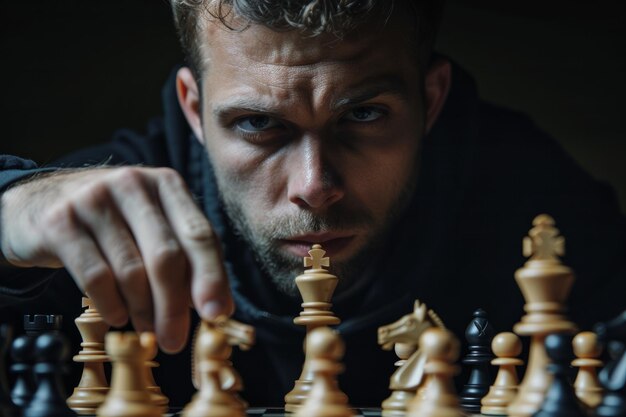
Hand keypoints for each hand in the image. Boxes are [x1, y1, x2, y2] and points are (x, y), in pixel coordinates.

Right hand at [0, 166, 233, 351]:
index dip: (212, 277)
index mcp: (167, 184)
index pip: (199, 234)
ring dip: (143, 310)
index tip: (218, 314)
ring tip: (147, 328)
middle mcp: (133, 184)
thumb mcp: (154, 227)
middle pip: (166, 256)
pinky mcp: (61, 222)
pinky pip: (96, 276)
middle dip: (174, 305)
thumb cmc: (113, 222)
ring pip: (131, 271)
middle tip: (175, 340)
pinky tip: (118, 316)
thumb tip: (220, 307)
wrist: (39, 202)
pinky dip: (111, 305)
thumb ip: (189, 258)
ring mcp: (94, 199)